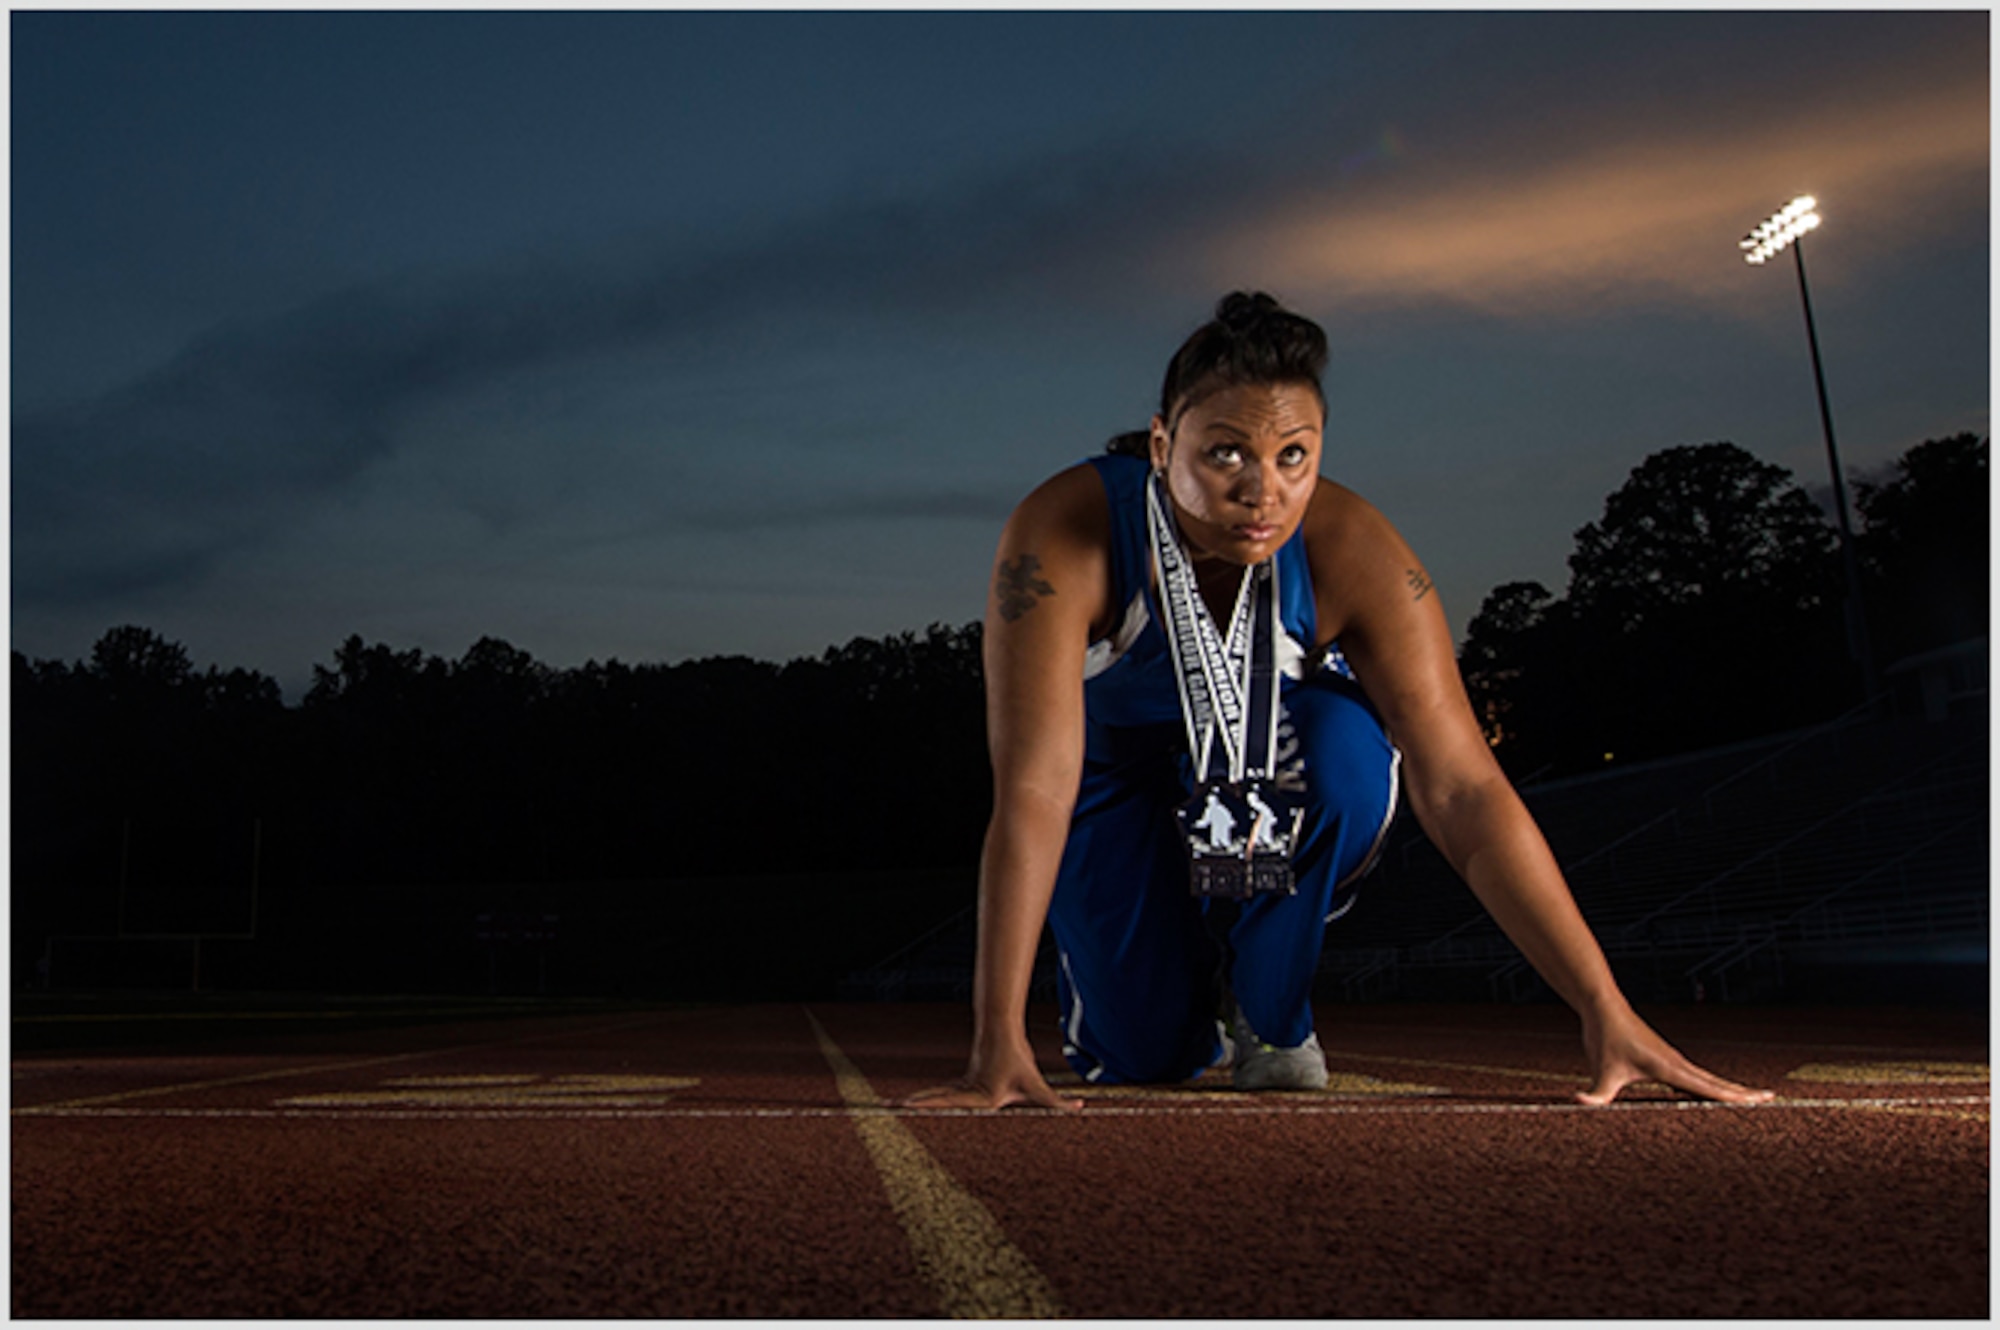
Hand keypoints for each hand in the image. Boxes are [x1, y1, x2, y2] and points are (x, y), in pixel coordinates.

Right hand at [903, 1038, 1082, 1112]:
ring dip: (918, 1104)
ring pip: (937, 1096)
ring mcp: (962, 1087)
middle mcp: (968, 1092)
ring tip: (893, 1109)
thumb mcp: (1040, 1086)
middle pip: (938, 1101)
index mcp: (982, 1096)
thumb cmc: (1020, 1062)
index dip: (932, 1106)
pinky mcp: (963, 1084)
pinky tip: (914, 1105)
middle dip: (917, 1108)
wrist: (1004, 1034)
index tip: (913, 1107)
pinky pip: (942, 1094)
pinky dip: (928, 1100)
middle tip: (893, 1110)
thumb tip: (1080, 1108)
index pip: (953, 1103)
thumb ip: (1059, 1103)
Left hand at [1576, 1001, 1774, 1105]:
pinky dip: (1711, 1084)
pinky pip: (1694, 1076)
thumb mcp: (1601, 1070)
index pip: (1710, 1087)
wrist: (1603, 1007)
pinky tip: (1714, 1093)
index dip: (1735, 1097)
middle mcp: (1677, 1063)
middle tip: (1773, 1099)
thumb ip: (1595, 1094)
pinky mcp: (1665, 1059)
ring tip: (1754, 1098)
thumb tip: (1578, 1103)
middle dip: (1744, 1093)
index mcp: (1670, 1068)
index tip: (1762, 1101)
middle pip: (1718, 1082)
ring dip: (1731, 1088)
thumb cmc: (1605, 1037)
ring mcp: (1673, 1060)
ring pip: (1708, 1078)